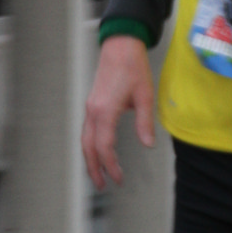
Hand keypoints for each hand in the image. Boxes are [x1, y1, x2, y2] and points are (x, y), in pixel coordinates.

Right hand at [82, 35, 155, 188]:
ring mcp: (90, 107)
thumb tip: (147, 144)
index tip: (118, 178)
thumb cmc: (132, 67)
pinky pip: (86, 130)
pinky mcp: (92, 104)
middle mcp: (93, 111)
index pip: (104, 147)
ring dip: (90, 159)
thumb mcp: (145, 96)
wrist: (120, 46)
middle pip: (88, 147)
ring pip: (84, 140)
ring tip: (98, 174)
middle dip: (94, 168)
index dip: (111, 166)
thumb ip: (145, 122)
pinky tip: (97, 151)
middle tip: (101, 185)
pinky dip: (90, 146)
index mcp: (105, 111)